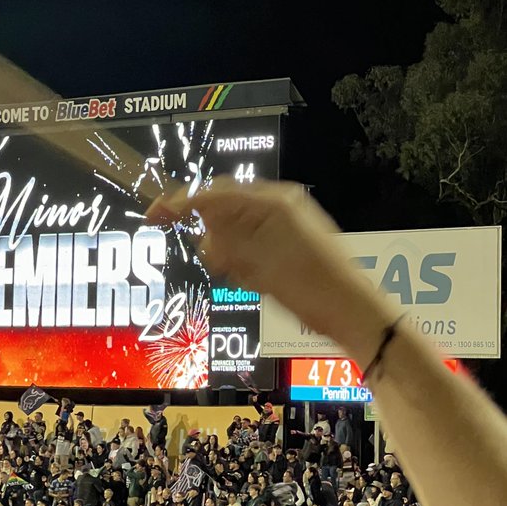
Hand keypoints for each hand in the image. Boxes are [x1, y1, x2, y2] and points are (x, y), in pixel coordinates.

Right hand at [147, 179, 390, 358]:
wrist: (354, 312)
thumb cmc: (311, 287)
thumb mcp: (258, 262)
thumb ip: (225, 235)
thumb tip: (196, 216)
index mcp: (273, 201)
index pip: (214, 193)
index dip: (179, 203)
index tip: (152, 216)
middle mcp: (280, 205)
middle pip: (225, 207)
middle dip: (211, 233)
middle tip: (214, 259)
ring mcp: (287, 222)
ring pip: (236, 228)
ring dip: (230, 251)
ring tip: (246, 275)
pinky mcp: (290, 242)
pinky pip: (252, 242)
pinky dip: (244, 259)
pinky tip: (255, 278)